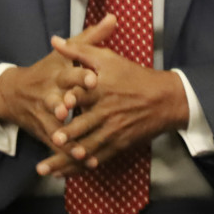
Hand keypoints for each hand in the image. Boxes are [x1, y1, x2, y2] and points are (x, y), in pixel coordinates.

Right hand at [0, 17, 111, 159]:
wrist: (13, 94)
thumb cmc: (47, 70)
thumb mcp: (66, 53)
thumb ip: (91, 38)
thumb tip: (113, 18)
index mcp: (57, 73)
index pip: (68, 73)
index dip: (79, 76)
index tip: (92, 78)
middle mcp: (49, 94)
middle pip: (57, 100)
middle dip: (65, 106)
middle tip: (73, 112)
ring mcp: (45, 115)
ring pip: (55, 127)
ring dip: (66, 138)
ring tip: (81, 149)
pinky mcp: (44, 132)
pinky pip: (55, 145)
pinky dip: (66, 155)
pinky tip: (81, 162)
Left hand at [35, 14, 188, 177]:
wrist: (164, 99)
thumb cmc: (133, 75)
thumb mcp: (107, 58)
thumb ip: (79, 50)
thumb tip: (54, 41)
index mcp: (100, 89)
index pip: (82, 96)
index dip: (69, 102)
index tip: (57, 108)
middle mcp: (105, 112)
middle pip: (82, 126)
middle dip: (67, 135)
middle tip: (53, 141)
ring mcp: (112, 131)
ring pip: (87, 147)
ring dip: (68, 159)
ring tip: (49, 170)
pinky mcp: (119, 144)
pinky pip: (99, 157)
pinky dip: (84, 166)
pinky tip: (69, 173)